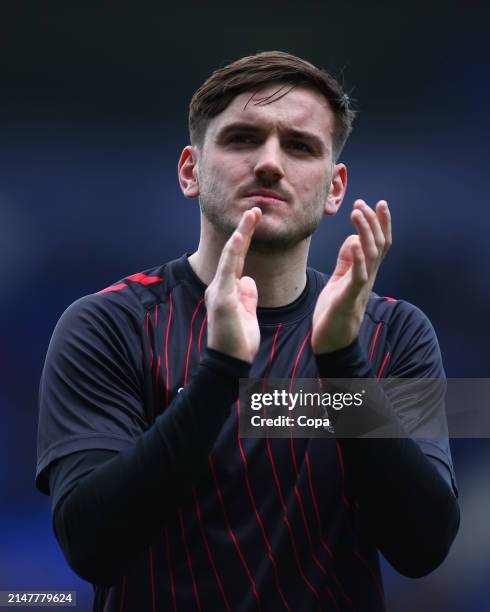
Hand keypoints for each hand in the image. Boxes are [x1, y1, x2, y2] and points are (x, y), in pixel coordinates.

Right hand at [205, 207, 262, 362]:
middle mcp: (220, 286)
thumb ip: (247, 296)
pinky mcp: (221, 297)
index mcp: (226, 290)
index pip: (237, 260)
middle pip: (233, 252)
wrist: (229, 362)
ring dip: (242, 233)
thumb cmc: (238, 342)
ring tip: (252, 214)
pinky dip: (234, 252)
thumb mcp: (247, 314)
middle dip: (244, 230)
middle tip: (255, 210)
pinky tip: (240, 236)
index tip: (254, 222)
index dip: (246, 240)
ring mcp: (219, 290)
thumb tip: (249, 279)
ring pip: (231, 256)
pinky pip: (228, 269)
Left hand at [311, 199, 391, 353]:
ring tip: (358, 213)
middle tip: (362, 203)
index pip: (379, 243)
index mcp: (365, 272)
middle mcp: (368, 277)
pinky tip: (354, 243)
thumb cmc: (334, 311)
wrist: (330, 342)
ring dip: (366, 232)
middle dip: (373, 221)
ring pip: (372, 255)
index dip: (382, 223)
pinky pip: (359, 276)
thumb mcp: (339, 280)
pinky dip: (358, 258)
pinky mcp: (349, 297)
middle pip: (379, 244)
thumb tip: (354, 240)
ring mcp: (360, 287)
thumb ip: (347, 261)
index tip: (379, 203)